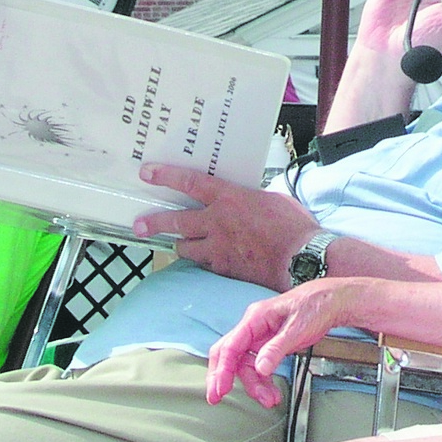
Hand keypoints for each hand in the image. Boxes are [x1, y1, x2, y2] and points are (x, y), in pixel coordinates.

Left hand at [133, 163, 318, 290]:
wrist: (300, 258)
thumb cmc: (293, 226)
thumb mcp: (272, 199)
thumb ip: (249, 199)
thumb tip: (244, 199)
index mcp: (230, 198)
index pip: (190, 182)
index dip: (166, 176)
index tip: (148, 173)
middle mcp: (217, 222)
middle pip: (176, 221)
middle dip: (155, 222)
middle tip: (141, 224)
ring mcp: (218, 247)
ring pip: (185, 247)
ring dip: (183, 244)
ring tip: (181, 244)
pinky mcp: (224, 268)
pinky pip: (205, 264)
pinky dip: (205, 261)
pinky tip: (209, 260)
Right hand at [206, 277, 361, 407]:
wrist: (330, 301)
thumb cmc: (315, 306)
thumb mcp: (297, 328)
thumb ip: (277, 348)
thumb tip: (261, 368)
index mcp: (256, 318)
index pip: (231, 346)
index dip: (222, 369)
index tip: (220, 389)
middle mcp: (253, 327)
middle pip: (229, 355)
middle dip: (223, 377)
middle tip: (218, 397)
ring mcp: (260, 336)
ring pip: (245, 364)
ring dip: (254, 384)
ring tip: (269, 399)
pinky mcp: (268, 344)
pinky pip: (258, 365)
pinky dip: (263, 380)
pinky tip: (271, 391)